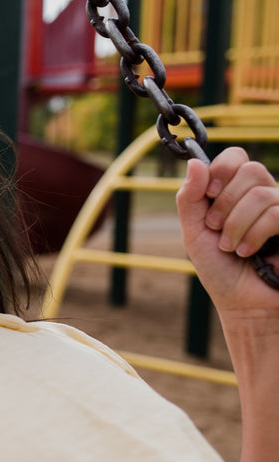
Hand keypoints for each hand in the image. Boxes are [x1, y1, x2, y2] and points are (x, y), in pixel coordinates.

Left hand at [176, 147, 278, 315]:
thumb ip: (190, 198)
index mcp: (236, 192)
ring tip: (231, 247)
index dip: (222, 169)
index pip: (236, 157)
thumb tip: (194, 162)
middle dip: (225, 203)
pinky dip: (254, 234)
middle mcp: (263, 195)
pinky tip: (248, 252)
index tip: (210, 192)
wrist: (243, 304)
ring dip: (237, 225)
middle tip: (216, 228)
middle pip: (251, 170)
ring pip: (262, 194)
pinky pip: (276, 213)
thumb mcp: (194, 232)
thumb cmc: (220, 269)